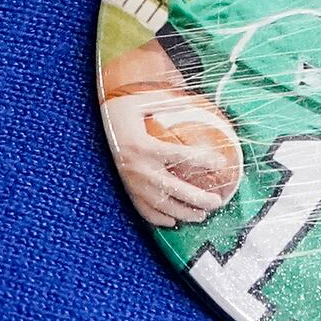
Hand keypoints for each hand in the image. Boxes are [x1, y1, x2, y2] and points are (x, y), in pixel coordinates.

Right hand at [100, 87, 242, 228]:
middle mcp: (139, 168)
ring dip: (184, 213)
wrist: (98, 125)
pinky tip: (173, 221)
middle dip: (198, 199)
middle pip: (175, 188)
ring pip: (161, 205)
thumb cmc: (123, 110)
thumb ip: (168, 102)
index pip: (180, 156)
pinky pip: (144, 210)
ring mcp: (132, 183)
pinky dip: (159, 218)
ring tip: (202, 215)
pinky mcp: (126, 190)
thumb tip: (195, 102)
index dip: (202, 161)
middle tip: (217, 201)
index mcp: (144, 146)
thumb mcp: (143, 99)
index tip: (221, 163)